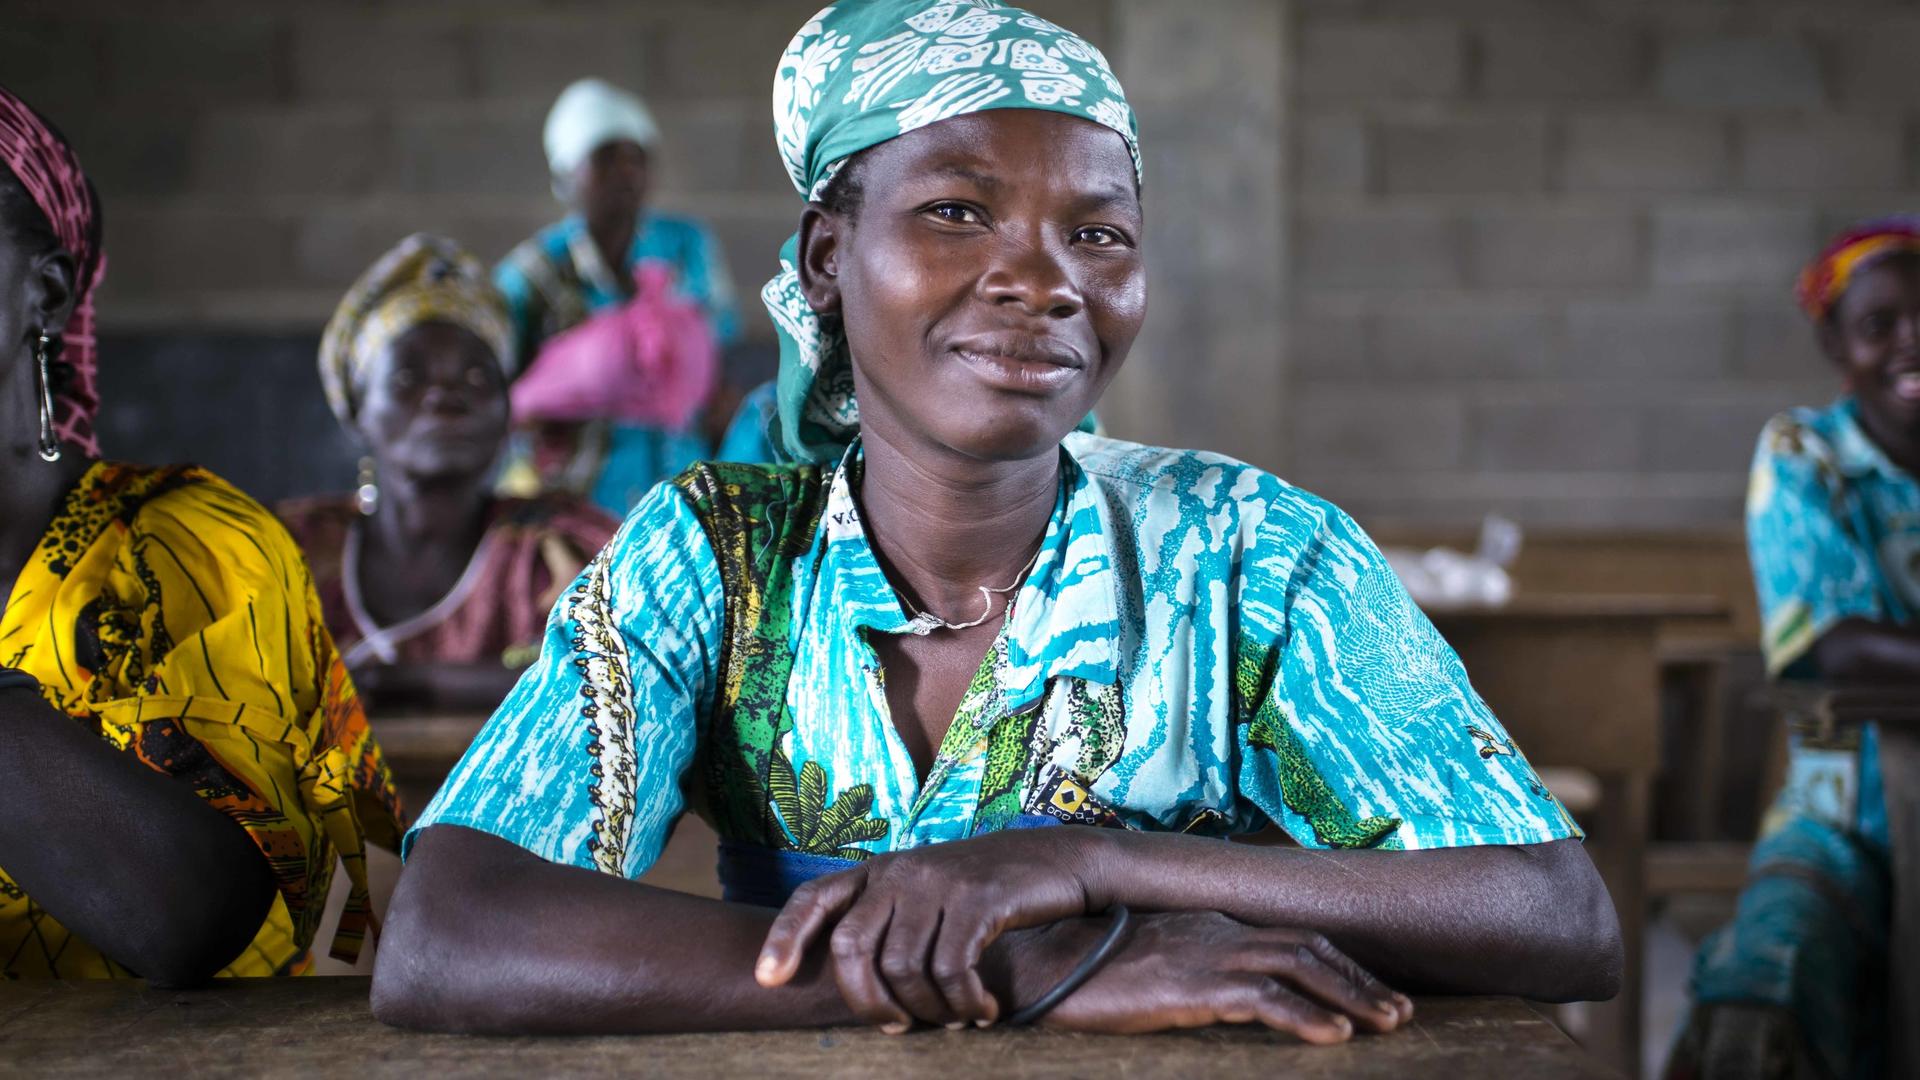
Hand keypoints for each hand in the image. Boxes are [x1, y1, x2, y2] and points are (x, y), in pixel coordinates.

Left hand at [754, 827, 1109, 1029]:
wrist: (1058, 862)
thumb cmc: (989, 894)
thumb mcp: (930, 897)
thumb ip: (892, 925)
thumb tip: (864, 995)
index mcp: (879, 870)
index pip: (814, 898)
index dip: (785, 937)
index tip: (768, 979)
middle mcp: (900, 870)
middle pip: (851, 947)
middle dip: (867, 1002)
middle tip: (898, 1029)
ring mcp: (937, 880)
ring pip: (903, 967)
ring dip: (929, 1010)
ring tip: (956, 1020)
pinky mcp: (978, 897)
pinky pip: (952, 968)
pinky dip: (965, 1003)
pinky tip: (984, 1012)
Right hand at [1010, 910, 1413, 1039]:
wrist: (1036, 963)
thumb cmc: (1080, 971)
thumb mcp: (1146, 970)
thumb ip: (1187, 975)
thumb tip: (1218, 999)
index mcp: (1208, 927)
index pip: (1288, 939)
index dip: (1337, 964)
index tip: (1371, 990)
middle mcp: (1216, 932)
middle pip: (1308, 948)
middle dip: (1360, 979)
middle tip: (1402, 1011)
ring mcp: (1206, 954)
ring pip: (1300, 967)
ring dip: (1353, 996)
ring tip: (1390, 1024)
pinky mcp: (1192, 984)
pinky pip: (1263, 998)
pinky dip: (1306, 1016)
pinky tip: (1336, 1036)